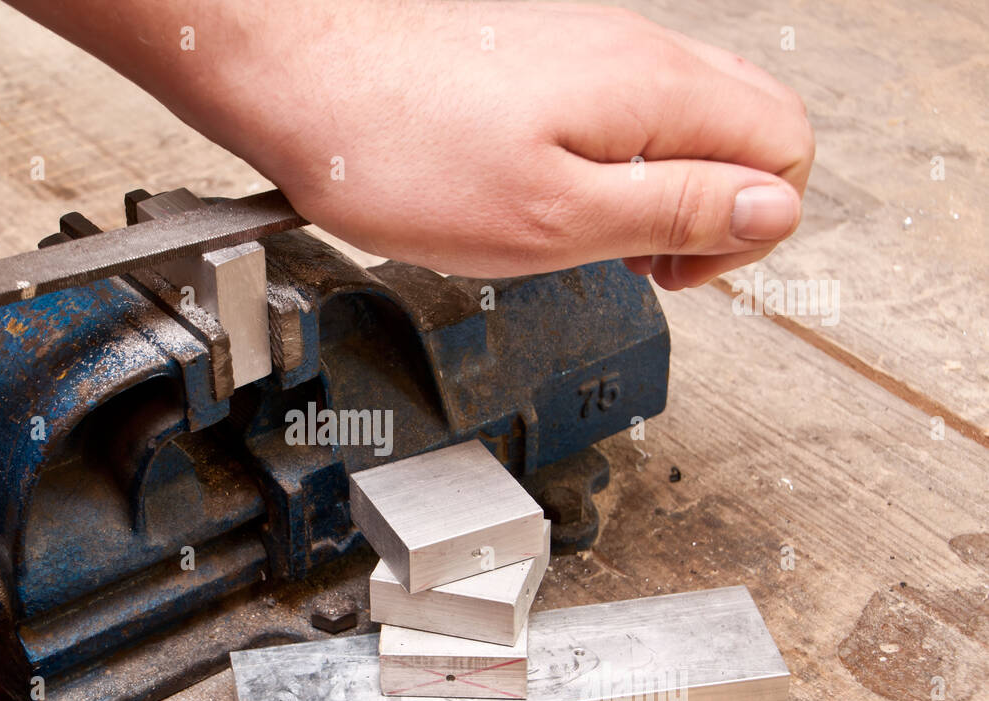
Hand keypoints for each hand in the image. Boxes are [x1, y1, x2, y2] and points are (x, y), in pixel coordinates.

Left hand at [9, 1, 812, 287]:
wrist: (299, 77)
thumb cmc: (397, 151)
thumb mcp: (550, 219)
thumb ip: (673, 212)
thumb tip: (769, 215)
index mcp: (653, 93)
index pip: (785, 149)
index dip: (748, 230)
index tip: (674, 268)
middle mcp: (634, 53)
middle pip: (747, 125)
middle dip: (713, 208)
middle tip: (639, 257)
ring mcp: (589, 47)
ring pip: (682, 119)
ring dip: (656, 188)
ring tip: (585, 231)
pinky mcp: (544, 55)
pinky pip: (618, 110)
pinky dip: (607, 163)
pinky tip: (546, 194)